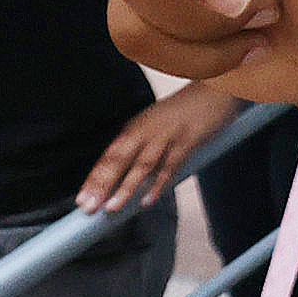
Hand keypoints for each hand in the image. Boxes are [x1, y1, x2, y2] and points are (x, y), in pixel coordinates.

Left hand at [74, 83, 240, 214]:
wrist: (215, 89)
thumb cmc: (186, 110)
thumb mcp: (156, 124)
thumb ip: (143, 148)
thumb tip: (127, 177)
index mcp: (136, 128)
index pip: (109, 156)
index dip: (94, 179)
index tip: (82, 199)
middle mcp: (146, 131)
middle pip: (119, 160)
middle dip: (102, 185)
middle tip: (89, 206)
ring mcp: (166, 136)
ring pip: (142, 164)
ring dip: (126, 186)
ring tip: (113, 206)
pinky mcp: (187, 141)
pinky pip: (170, 165)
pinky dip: (158, 183)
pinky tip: (148, 198)